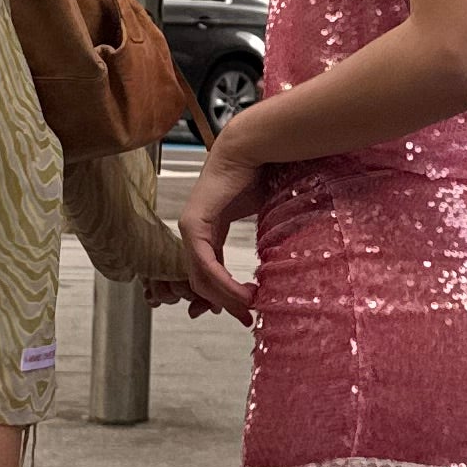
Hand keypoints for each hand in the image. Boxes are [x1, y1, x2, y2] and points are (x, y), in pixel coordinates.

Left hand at [174, 139, 260, 319]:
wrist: (251, 148)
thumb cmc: (260, 174)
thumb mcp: (261, 218)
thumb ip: (262, 243)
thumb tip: (277, 268)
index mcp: (209, 230)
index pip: (206, 272)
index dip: (221, 295)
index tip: (240, 311)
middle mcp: (194, 232)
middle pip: (201, 281)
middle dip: (223, 303)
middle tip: (245, 319)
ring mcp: (190, 229)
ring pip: (201, 278)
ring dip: (226, 298)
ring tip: (249, 308)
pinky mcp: (192, 226)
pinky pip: (205, 265)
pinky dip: (223, 284)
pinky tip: (243, 294)